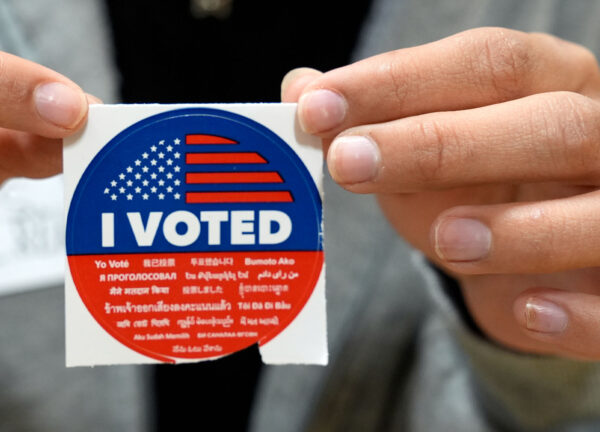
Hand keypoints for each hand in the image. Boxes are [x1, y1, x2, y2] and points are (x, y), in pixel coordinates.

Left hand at [282, 27, 599, 358]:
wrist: (543, 258)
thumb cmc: (481, 189)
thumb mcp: (422, 151)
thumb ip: (368, 120)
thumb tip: (298, 88)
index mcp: (551, 83)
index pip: (487, 64)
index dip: (400, 82)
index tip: (316, 106)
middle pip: (547, 125)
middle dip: (442, 144)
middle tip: (349, 163)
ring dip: (520, 228)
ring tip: (445, 239)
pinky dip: (578, 314)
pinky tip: (527, 311)